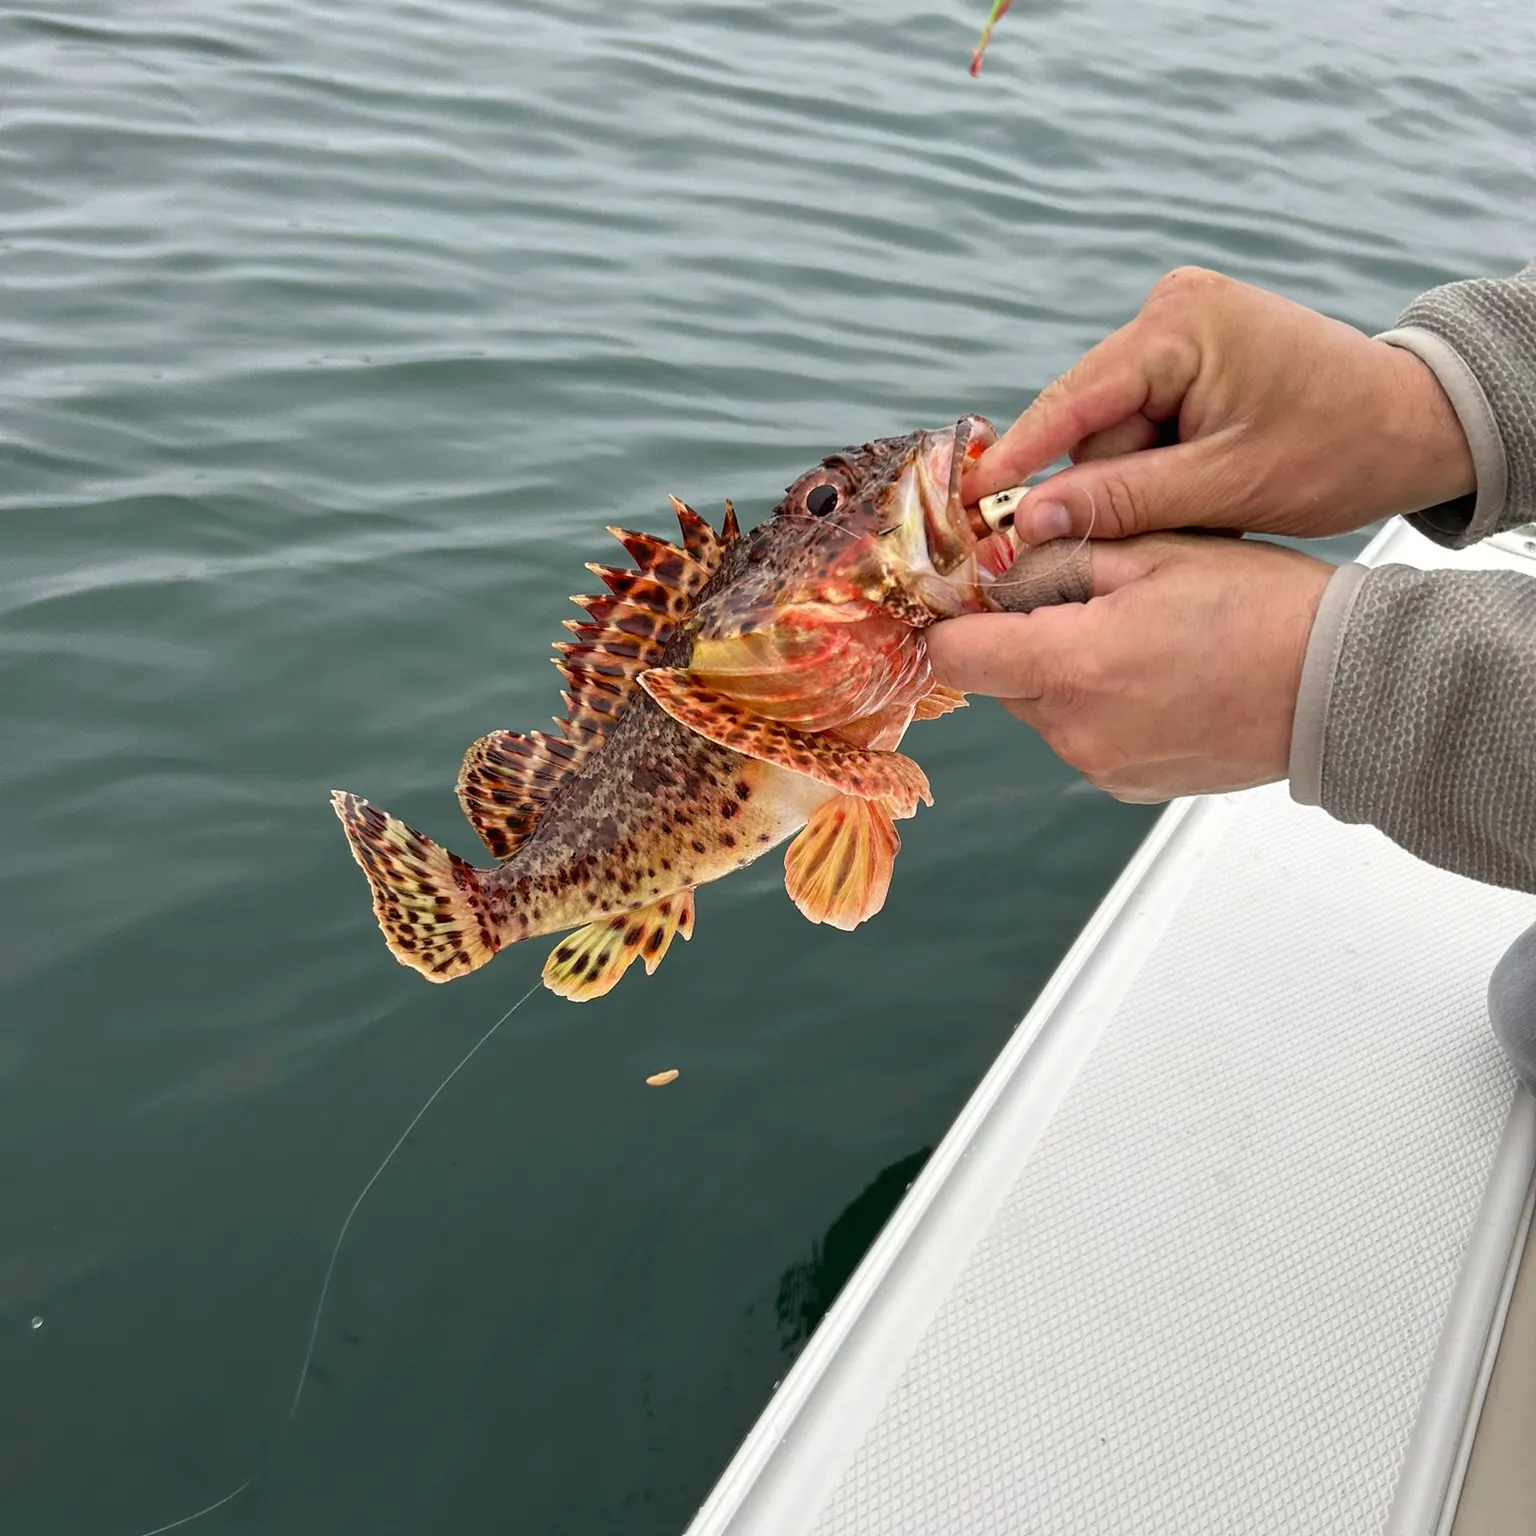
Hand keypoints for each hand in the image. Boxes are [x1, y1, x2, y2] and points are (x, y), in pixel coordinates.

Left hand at [924, 533, 1334, 802]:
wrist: (1342, 689)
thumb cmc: (1262, 611)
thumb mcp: (1154, 551)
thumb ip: (1058, 556)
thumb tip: (996, 563)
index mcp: (1071, 666)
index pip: (955, 656)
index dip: (955, 621)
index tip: (976, 595)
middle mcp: (1075, 730)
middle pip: (999, 681)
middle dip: (1024, 638)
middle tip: (1090, 600)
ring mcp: (1101, 765)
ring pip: (1040, 708)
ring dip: (1064, 672)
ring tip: (1138, 638)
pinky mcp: (1127, 784)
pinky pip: (1082, 737)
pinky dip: (1100, 706)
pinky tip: (1157, 677)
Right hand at [962, 267, 1474, 544]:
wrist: (1411, 423)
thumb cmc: (1339, 448)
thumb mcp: (1227, 485)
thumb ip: (1123, 500)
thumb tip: (1032, 519)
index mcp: (1181, 326)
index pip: (1076, 399)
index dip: (1020, 454)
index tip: (968, 500)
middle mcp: (1170, 313)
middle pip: (1092, 423)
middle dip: (1112, 482)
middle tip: (1168, 522)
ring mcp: (1177, 331)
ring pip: (1113, 432)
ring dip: (1140, 480)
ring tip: (1206, 499)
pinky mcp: (1186, 356)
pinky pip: (1139, 424)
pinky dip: (1158, 465)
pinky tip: (1201, 482)